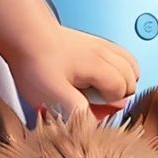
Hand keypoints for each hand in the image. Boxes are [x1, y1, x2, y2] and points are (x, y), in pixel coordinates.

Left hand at [4, 25, 139, 118]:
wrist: (26, 33)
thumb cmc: (36, 61)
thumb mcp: (53, 93)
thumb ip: (76, 108)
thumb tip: (93, 123)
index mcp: (97, 66)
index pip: (122, 91)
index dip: (111, 105)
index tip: (95, 109)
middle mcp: (104, 53)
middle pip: (131, 77)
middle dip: (121, 94)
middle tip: (99, 102)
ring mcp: (102, 46)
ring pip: (131, 64)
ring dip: (124, 80)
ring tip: (106, 90)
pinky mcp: (96, 42)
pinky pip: (122, 55)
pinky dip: (121, 67)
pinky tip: (105, 76)